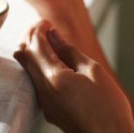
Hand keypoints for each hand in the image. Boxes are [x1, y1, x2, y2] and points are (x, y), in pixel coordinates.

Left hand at [14, 20, 133, 132]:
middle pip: (24, 56)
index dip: (38, 29)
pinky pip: (37, 83)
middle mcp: (43, 91)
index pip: (35, 45)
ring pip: (28, 70)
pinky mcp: (50, 111)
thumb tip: (53, 34)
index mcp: (53, 78)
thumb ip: (69, 51)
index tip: (47, 22)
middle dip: (31, 38)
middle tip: (46, 29)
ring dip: (34, 52)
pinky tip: (56, 64)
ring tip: (51, 44)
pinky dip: (40, 67)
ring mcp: (45, 103)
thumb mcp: (93, 71)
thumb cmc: (109, 107)